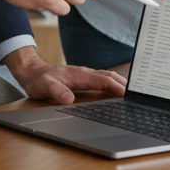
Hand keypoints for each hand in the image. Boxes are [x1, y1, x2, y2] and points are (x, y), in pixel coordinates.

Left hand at [3, 46, 126, 104]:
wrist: (32, 70)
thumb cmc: (38, 79)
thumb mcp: (44, 87)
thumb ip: (56, 92)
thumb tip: (68, 99)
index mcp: (79, 75)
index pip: (103, 81)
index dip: (117, 87)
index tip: (128, 94)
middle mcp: (85, 73)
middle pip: (109, 77)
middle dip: (124, 84)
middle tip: (138, 94)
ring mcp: (84, 74)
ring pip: (107, 77)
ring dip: (120, 83)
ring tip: (132, 92)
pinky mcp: (83, 77)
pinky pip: (101, 79)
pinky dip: (112, 83)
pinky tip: (115, 89)